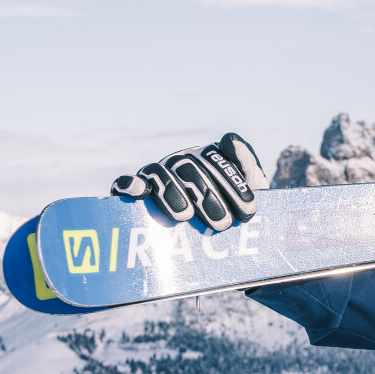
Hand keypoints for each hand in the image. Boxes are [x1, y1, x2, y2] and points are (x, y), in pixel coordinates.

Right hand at [110, 133, 268, 230]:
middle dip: (206, 196)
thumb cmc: (233, 207)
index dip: (233, 184)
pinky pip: (126, 183)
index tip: (249, 211)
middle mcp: (178, 163)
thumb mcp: (247, 187)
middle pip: (187, 169)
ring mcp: (156, 176)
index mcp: (205, 159)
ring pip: (158, 174)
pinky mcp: (135, 191)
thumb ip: (245, 162)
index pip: (215, 160)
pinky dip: (129, 183)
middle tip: (223, 223)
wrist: (220, 235)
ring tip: (185, 216)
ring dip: (171, 193)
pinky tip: (140, 192)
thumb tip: (229, 138)